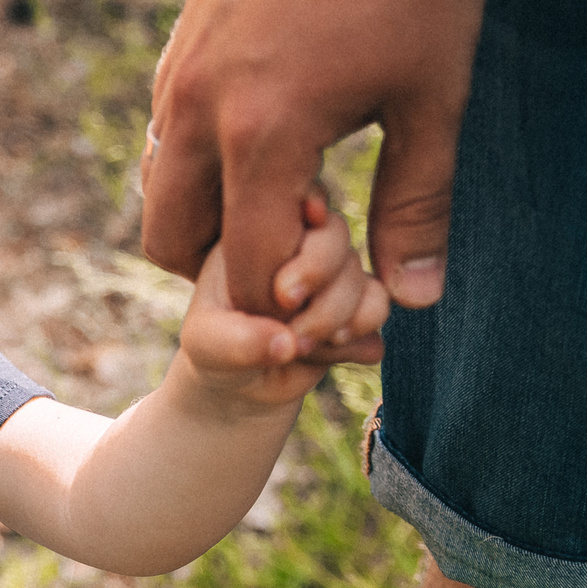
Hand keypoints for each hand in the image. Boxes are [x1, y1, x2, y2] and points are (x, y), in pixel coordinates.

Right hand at [142, 0, 490, 314]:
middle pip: (170, 243)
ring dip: (212, 210)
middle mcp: (196, 110)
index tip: (334, 295)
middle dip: (227, 269)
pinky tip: (276, 127)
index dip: (290, 303)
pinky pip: (165, 131)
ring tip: (295, 184)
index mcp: (261, 134)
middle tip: (302, 248)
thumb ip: (416, 204)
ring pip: (159, 186)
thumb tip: (415, 297)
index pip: (248, 269)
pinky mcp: (179, 41)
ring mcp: (177, 72)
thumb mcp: (433, 95)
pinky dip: (204, 158)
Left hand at [179, 190, 388, 408]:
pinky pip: (378, 308)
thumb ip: (237, 341)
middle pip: (335, 234)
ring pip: (361, 276)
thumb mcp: (208, 346)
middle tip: (287, 318)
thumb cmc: (216, 350)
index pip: (290, 203)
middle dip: (316, 280)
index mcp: (261, 235)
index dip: (304, 216)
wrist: (244, 384)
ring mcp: (336, 273)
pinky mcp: (360, 306)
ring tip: (300, 347)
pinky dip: (356, 337)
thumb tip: (286, 343)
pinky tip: (324, 353)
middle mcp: (304, 245)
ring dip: (336, 319)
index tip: (289, 259)